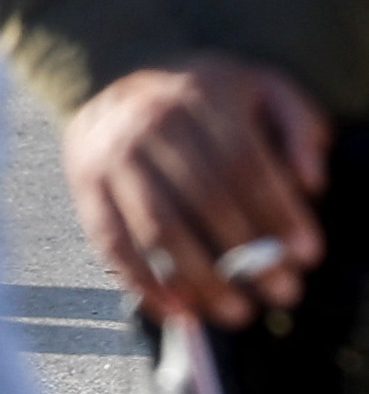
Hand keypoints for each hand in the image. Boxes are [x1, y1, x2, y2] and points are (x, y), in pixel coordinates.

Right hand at [65, 55, 331, 322]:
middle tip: (281, 292)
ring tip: (235, 312)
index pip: (243, 162)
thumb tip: (309, 182)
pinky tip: (178, 309)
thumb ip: (300, 128)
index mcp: (198, 96)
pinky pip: (110, 240)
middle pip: (203, 197)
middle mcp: (148, 122)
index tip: (305, 254)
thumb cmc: (207, 100)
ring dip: (199, 277)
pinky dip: (142, 281)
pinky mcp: (84, 185)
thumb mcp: (264, 92)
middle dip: (247, 253)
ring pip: (157, 225)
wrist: (120, 81)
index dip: (276, 212)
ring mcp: (111, 155)